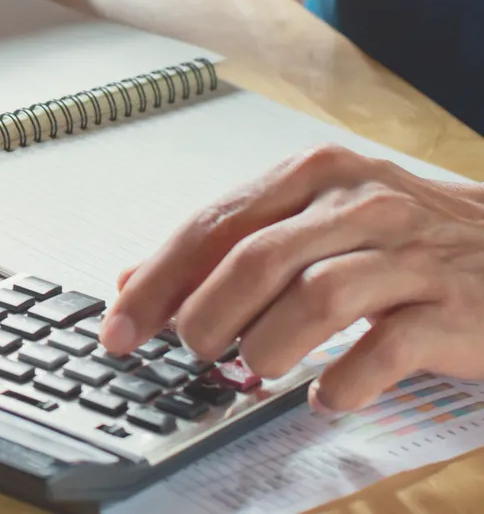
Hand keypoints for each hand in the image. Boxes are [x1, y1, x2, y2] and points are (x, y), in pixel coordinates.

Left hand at [99, 144, 483, 411]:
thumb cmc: (408, 238)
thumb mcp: (317, 219)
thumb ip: (230, 245)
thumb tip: (136, 281)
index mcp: (314, 175)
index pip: (213, 225)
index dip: (157, 281)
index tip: (120, 327)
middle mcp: (359, 203)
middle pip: (255, 260)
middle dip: (206, 317)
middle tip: (195, 352)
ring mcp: (408, 254)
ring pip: (315, 299)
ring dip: (269, 346)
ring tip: (258, 369)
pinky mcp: (452, 308)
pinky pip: (385, 349)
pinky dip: (344, 381)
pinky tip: (328, 396)